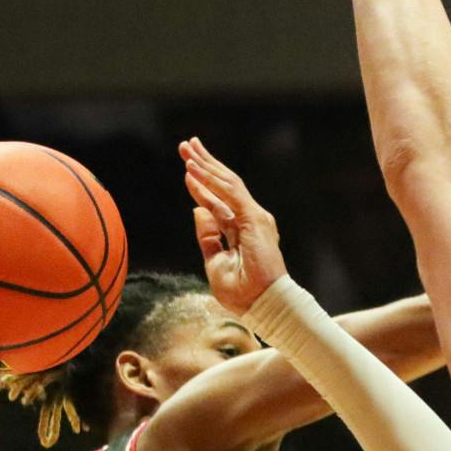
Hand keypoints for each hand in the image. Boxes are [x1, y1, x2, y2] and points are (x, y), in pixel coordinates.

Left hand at [182, 136, 289, 315]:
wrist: (263, 305)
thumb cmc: (243, 293)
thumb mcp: (216, 262)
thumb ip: (208, 237)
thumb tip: (198, 211)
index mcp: (243, 231)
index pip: (219, 202)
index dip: (202, 185)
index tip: (186, 170)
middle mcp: (251, 220)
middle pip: (224, 186)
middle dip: (204, 165)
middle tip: (186, 145)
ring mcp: (255, 218)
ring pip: (227, 183)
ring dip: (205, 164)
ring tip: (187, 148)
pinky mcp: (254, 219)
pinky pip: (230, 192)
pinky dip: (210, 179)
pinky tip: (193, 168)